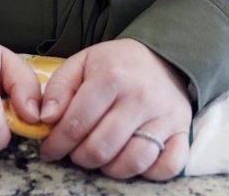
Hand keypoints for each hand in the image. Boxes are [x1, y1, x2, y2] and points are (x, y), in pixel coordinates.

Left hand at [38, 39, 191, 179]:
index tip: (50, 150)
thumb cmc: (116, 64)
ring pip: (132, 162)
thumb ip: (58, 88)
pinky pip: (169, 166)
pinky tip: (132, 160)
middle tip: (76, 153)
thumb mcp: (82, 63)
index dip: (57, 143)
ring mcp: (164, 116)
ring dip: (109, 168)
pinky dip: (149, 172)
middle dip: (80, 158)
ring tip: (101, 157)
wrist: (162, 57)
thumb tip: (46, 119)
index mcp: (111, 78)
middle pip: (101, 148)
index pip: (76, 124)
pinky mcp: (182, 130)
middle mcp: (140, 98)